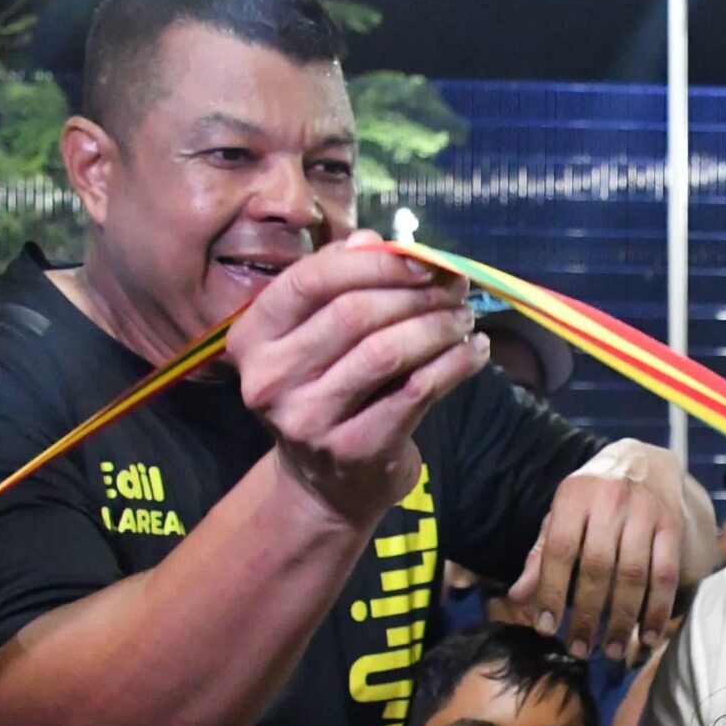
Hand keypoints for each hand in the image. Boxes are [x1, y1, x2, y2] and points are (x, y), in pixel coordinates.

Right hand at [228, 231, 487, 523]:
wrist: (325, 486)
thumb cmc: (325, 392)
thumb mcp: (317, 337)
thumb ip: (339, 285)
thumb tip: (374, 240)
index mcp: (251, 338)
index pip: (309, 281)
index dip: (372, 263)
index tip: (423, 259)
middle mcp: (269, 379)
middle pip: (352, 314)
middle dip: (415, 294)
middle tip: (455, 288)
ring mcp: (308, 418)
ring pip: (386, 352)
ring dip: (437, 327)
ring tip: (464, 318)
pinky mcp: (354, 448)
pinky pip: (416, 391)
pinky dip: (454, 364)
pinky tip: (474, 351)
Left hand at [508, 439, 686, 660]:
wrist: (645, 461)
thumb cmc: (593, 497)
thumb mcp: (562, 514)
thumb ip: (541, 555)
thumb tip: (517, 597)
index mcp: (574, 496)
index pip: (559, 550)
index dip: (551, 591)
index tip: (546, 628)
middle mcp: (610, 501)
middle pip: (597, 567)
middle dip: (588, 614)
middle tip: (581, 650)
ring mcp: (645, 513)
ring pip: (634, 575)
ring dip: (623, 619)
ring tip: (613, 650)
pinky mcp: (672, 526)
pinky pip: (666, 574)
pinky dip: (658, 609)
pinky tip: (649, 636)